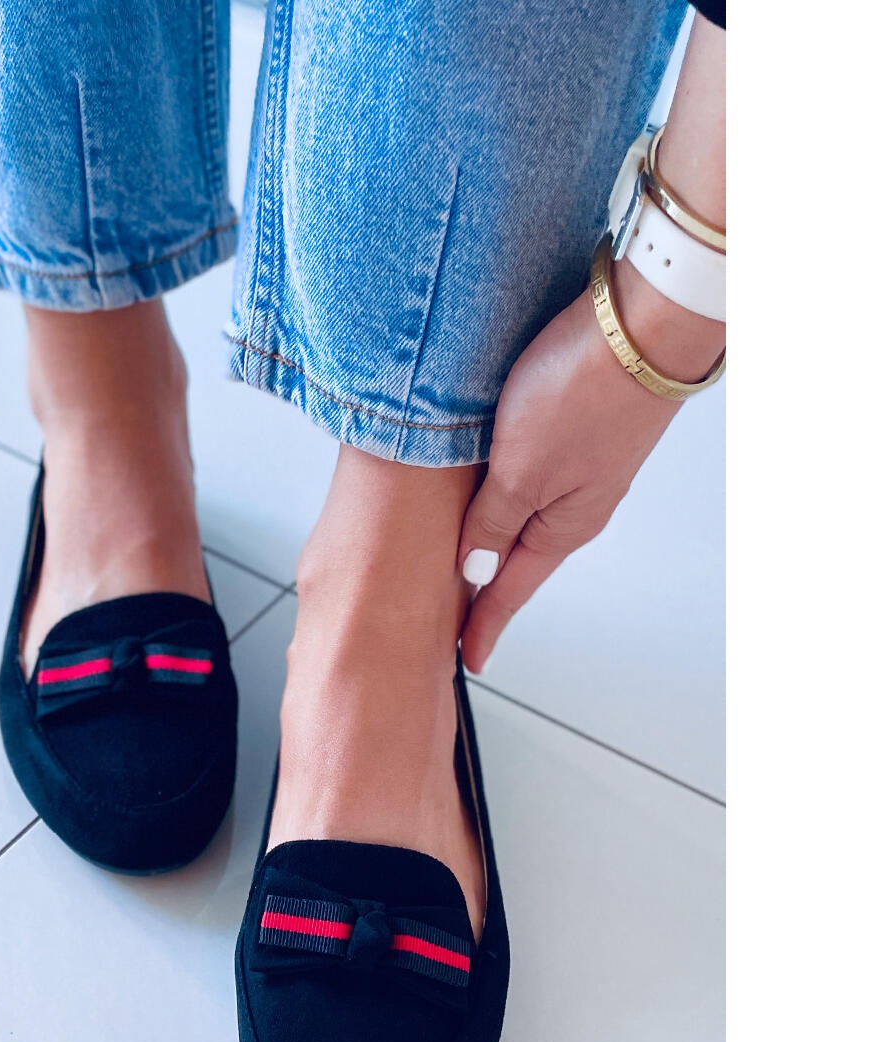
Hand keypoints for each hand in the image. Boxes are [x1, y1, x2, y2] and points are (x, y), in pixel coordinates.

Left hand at [456, 262, 722, 673]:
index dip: (483, 626)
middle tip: (458, 621)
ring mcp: (582, 469)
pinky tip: (492, 498)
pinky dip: (508, 502)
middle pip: (519, 559)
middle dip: (488, 593)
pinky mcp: (581, 431)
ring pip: (526, 519)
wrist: (642, 323)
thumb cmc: (583, 392)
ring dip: (495, 545)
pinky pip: (535, 483)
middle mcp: (575, 505)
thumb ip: (492, 522)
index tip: (467, 660)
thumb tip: (472, 571)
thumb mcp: (520, 471)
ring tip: (466, 567)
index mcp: (561, 526)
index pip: (509, 591)